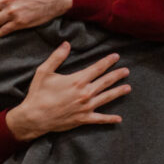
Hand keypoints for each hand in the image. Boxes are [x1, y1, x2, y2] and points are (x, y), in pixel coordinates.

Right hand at [5, 42, 130, 140]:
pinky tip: (118, 119)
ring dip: (118, 92)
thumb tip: (66, 43)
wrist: (35, 117)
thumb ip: (57, 57)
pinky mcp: (83, 119)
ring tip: (128, 88)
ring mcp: (86, 107)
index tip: (116, 56)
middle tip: (126, 71)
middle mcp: (85, 93)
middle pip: (106, 82)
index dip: (108, 61)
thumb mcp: (44, 71)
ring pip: (106, 98)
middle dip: (117, 75)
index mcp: (77, 80)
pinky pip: (100, 119)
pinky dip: (110, 119)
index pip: (97, 68)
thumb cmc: (38, 94)